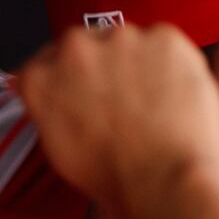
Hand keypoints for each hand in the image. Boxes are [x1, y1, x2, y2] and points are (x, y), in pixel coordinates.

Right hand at [17, 23, 218, 216]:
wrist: (163, 180)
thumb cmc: (116, 176)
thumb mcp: (58, 145)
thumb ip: (52, 108)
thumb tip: (57, 97)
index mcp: (40, 77)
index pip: (48, 62)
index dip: (73, 78)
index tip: (88, 89)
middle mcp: (74, 49)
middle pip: (89, 46)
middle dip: (107, 68)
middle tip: (129, 102)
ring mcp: (120, 39)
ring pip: (131, 43)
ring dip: (141, 64)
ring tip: (157, 105)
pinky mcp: (164, 38)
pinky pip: (169, 45)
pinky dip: (176, 64)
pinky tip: (177, 96)